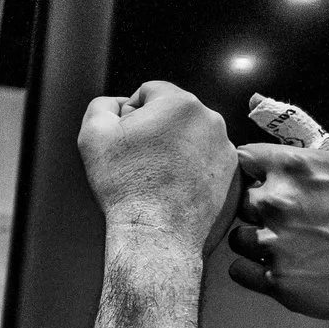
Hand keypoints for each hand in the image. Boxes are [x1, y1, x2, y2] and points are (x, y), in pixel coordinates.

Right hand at [79, 81, 238, 253]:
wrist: (157, 236)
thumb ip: (102, 105)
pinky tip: (176, 192)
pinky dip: (194, 174)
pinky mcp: (235, 178)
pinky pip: (209, 166)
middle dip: (157, 132)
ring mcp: (227, 152)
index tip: (127, 140)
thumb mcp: (93, 135)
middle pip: (176, 115)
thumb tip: (117, 104)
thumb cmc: (127, 188)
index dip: (132, 114)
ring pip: (194, 140)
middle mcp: (211, 122)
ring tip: (158, 180)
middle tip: (141, 162)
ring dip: (177, 152)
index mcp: (180, 103)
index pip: (151, 92)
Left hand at [225, 140, 328, 317]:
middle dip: (258, 210)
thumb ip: (295, 127)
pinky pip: (239, 270)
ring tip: (288, 245)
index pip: (241, 161)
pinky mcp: (276, 279)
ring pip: (237, 238)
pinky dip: (254, 272)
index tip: (271, 186)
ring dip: (255, 242)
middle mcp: (277, 202)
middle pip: (238, 202)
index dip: (254, 175)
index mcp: (290, 167)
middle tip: (287, 220)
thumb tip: (254, 100)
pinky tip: (282, 266)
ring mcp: (275, 243)